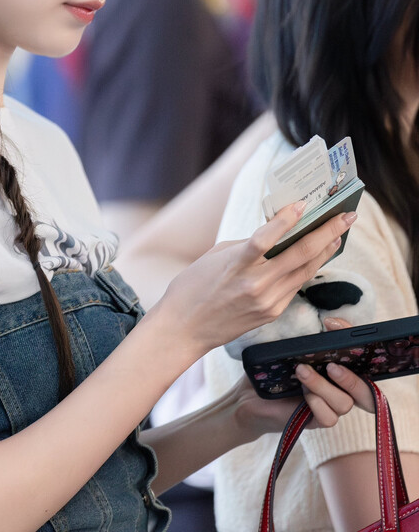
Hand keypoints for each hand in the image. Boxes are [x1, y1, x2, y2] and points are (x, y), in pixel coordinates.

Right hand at [156, 201, 357, 356]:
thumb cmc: (194, 286)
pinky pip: (294, 285)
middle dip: (327, 232)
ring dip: (325, 250)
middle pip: (299, 254)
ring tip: (339, 233)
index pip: (265, 238)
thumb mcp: (216, 255)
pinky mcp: (272, 313)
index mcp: (236, 265)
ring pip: (305, 271)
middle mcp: (255, 285)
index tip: (303, 204)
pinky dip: (307, 268)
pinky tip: (317, 256)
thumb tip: (274, 234)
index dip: (287, 219)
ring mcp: (267, 301)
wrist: (185, 327)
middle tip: (346, 217)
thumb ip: (247, 245)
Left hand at [233, 318, 375, 438]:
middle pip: (366, 392)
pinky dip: (316, 404)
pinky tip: (303, 394)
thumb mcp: (294, 350)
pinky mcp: (317, 421)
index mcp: (342, 369)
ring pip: (344, 403)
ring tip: (302, 372)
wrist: (251, 396)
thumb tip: (326, 322)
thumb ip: (313, 339)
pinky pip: (328, 418)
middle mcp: (341, 389)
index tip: (332, 325)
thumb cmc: (276, 368)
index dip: (360, 345)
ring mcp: (331, 407)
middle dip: (352, 379)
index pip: (364, 359)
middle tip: (331, 366)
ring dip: (323, 386)